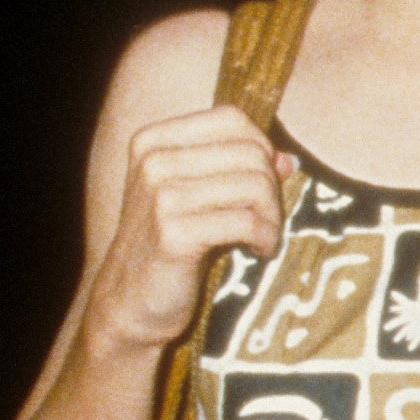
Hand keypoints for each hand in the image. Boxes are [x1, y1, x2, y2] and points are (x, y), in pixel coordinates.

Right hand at [88, 105, 289, 353]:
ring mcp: (160, 195)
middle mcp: (153, 161)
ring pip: (255, 184)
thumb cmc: (171, 245)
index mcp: (153, 141)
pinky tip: (258, 251)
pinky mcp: (174, 233)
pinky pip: (248, 221)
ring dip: (272, 216)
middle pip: (249, 152)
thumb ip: (236, 169)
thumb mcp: (196, 196)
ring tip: (263, 237)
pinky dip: (265, 238)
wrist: (131, 301)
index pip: (231, 118)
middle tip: (266, 218)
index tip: (261, 183)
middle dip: (271, 188)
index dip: (260, 148)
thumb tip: (288, 160)